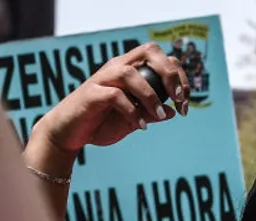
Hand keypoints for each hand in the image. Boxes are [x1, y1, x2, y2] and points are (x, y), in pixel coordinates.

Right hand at [31, 42, 190, 155]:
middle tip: (179, 99)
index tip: (185, 102)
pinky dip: (132, 111)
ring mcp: (103, 79)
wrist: (69, 134)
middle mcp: (117, 68)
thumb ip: (151, 113)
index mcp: (130, 69)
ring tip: (159, 115)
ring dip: (151, 96)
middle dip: (170, 74)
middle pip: (150, 51)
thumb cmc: (100, 123)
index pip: (161, 58)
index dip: (179, 76)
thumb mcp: (132, 120)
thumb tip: (174, 112)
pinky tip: (140, 126)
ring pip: (131, 73)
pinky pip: (115, 96)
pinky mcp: (91, 94)